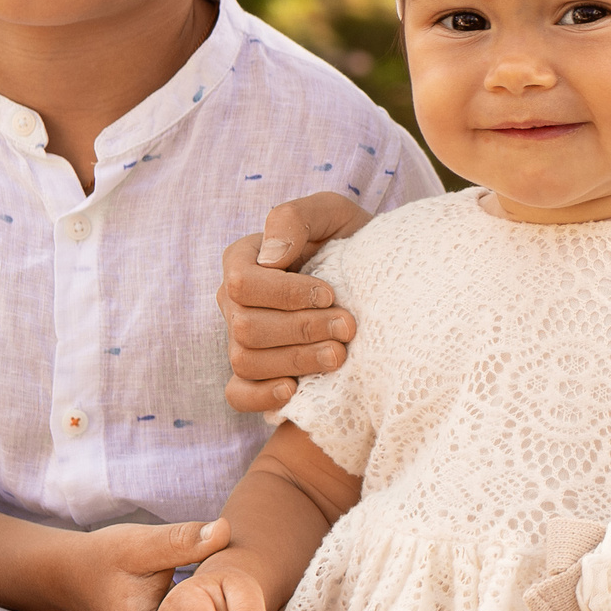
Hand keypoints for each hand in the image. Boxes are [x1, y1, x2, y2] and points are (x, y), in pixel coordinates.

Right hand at [219, 194, 367, 411]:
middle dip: (302, 329)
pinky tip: (294, 390)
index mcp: (243, 260)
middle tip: (348, 328)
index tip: (330, 293)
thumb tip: (270, 258)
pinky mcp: (256, 373)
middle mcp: (235, 302)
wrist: (376, 277)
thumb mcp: (330, 214)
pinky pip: (238, 395)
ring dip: (296, 361)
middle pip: (246, 328)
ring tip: (339, 356)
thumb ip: (293, 219)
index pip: (242, 284)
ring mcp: (241, 339)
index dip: (286, 293)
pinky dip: (261, 396)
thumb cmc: (349, 239)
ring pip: (246, 361)